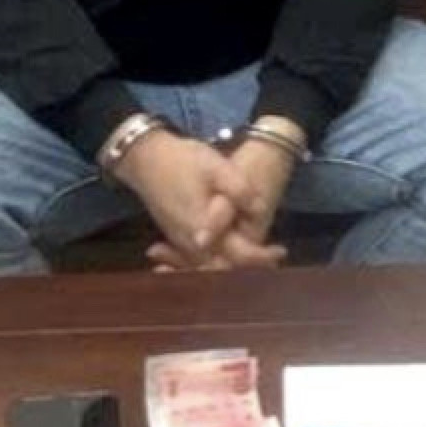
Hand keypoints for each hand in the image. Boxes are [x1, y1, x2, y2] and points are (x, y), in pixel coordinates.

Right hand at [147, 118, 304, 272]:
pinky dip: (213, 261)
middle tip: (272, 257)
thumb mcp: (216, 166)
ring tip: (256, 255)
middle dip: (248, 266)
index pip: (238, 255)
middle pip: (224, 268)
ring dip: (231, 265)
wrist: (145, 158)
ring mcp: (181, 242)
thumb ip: (239, 190)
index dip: (262, 257)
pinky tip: (228, 253)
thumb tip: (260, 210)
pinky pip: (196, 259)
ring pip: (209, 266)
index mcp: (204, 228)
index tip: (280, 250)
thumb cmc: (182, 160)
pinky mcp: (175, 236)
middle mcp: (191, 243)